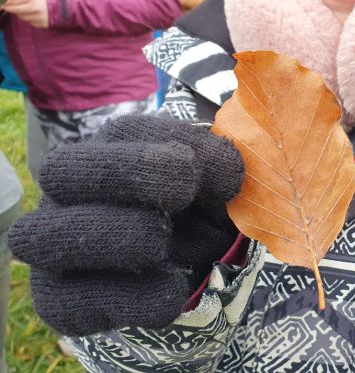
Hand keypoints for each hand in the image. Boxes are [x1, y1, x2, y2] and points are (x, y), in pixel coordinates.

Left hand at [2, 0, 48, 27]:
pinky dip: (29, 19)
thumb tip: (7, 0)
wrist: (67, 7)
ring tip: (27, 9)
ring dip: (21, 13)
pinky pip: (30, 22)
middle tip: (7, 6)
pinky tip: (35, 15)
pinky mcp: (42, 25)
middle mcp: (35, 8)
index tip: (2, 2)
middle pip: (14, 9)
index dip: (5, 1)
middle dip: (9, 8)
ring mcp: (39, 17)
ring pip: (21, 17)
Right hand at [9, 115, 244, 335]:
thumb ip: (221, 173)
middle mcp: (70, 195)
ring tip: (162, 244)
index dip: (165, 145)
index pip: (124, 132)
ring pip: (44, 235)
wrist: (192, 278)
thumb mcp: (219, 192)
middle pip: (61, 169)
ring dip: (114, 235)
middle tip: (180, 195)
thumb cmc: (201, 220)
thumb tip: (230, 170)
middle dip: (126, 174)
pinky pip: (71, 301)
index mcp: (114, 153)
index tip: (206, 169)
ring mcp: (54, 248)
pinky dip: (128, 297)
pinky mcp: (60, 301)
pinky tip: (173, 292)